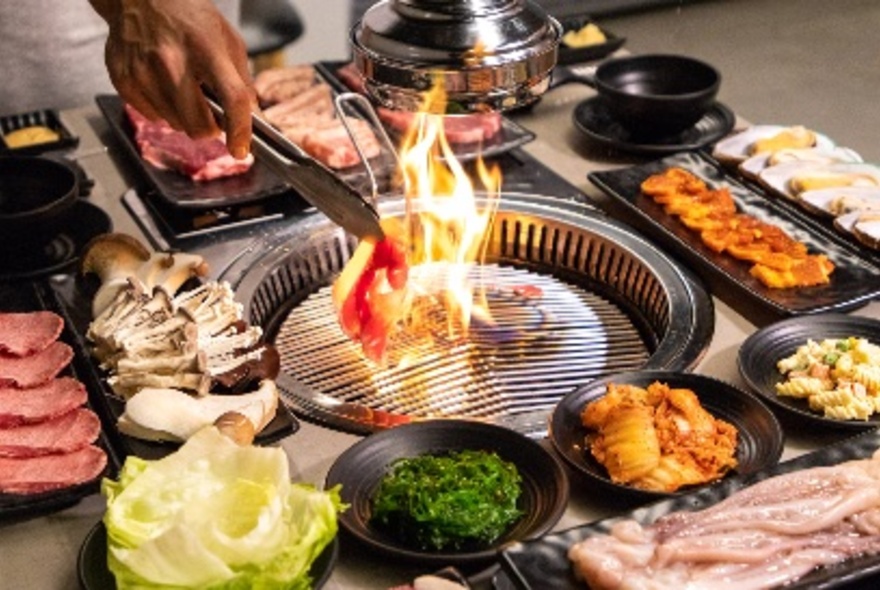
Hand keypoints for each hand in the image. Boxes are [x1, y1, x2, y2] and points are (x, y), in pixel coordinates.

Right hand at [89, 0, 255, 157]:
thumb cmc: (188, 15)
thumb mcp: (226, 40)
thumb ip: (242, 81)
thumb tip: (253, 119)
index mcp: (206, 49)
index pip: (231, 98)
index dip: (240, 130)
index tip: (241, 150)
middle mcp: (172, 61)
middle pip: (198, 125)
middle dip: (210, 128)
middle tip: (211, 114)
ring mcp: (144, 72)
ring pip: (175, 125)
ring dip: (185, 118)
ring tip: (184, 89)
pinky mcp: (123, 80)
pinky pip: (152, 117)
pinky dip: (163, 110)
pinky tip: (163, 86)